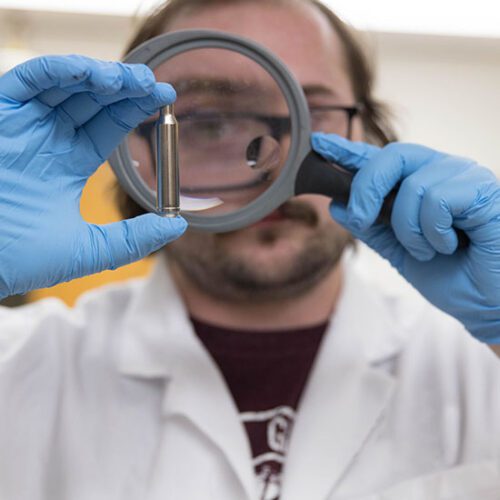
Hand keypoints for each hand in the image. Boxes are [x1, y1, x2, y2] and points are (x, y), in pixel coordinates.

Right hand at [0, 55, 186, 299]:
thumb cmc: (21, 258)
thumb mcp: (91, 249)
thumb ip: (134, 238)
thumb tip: (178, 226)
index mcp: (67, 164)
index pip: (107, 127)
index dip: (135, 110)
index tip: (166, 99)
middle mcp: (47, 139)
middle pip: (92, 101)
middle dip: (126, 88)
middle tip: (156, 84)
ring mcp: (22, 124)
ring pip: (65, 85)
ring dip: (101, 75)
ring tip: (135, 79)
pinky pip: (27, 80)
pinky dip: (60, 71)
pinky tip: (93, 74)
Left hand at [312, 133, 499, 342]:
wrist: (487, 304)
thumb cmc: (452, 275)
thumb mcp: (399, 252)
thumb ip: (371, 228)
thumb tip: (338, 205)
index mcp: (420, 184)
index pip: (380, 160)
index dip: (350, 151)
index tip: (320, 144)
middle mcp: (441, 172)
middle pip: (391, 156)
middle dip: (367, 189)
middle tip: (363, 218)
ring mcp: (464, 177)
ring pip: (412, 186)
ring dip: (409, 230)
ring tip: (429, 250)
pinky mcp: (482, 189)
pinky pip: (436, 199)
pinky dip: (433, 231)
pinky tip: (451, 244)